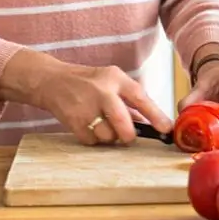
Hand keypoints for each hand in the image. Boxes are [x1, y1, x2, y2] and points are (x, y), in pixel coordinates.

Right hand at [37, 64, 173, 145]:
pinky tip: (88, 125)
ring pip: (108, 136)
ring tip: (101, 124)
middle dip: (128, 135)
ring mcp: (86, 107)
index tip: (166, 129)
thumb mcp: (110, 82)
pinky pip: (92, 141)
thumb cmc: (87, 82)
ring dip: (108, 137)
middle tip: (128, 136)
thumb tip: (151, 123)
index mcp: (115, 78)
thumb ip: (129, 101)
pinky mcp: (73, 121)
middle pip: (123, 124)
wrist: (52, 81)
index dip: (156, 115)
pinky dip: (93, 139)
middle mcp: (102, 91)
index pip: (140, 97)